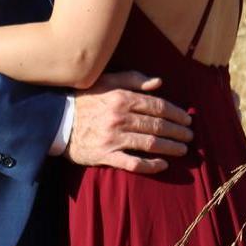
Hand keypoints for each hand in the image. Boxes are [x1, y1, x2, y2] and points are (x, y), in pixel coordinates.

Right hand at [62, 72, 194, 174]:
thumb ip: (132, 79)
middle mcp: (119, 117)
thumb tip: (158, 83)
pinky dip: (150, 165)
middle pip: (157, 126)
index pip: (157, 106)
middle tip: (190, 136)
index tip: (187, 119)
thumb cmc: (84, 100)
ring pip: (149, 144)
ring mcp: (112, 138)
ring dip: (170, 147)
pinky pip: (133, 163)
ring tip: (182, 150)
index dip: (176, 113)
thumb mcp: (106, 82)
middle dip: (177, 131)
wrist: (56, 121)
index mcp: (121, 98)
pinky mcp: (105, 155)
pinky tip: (162, 165)